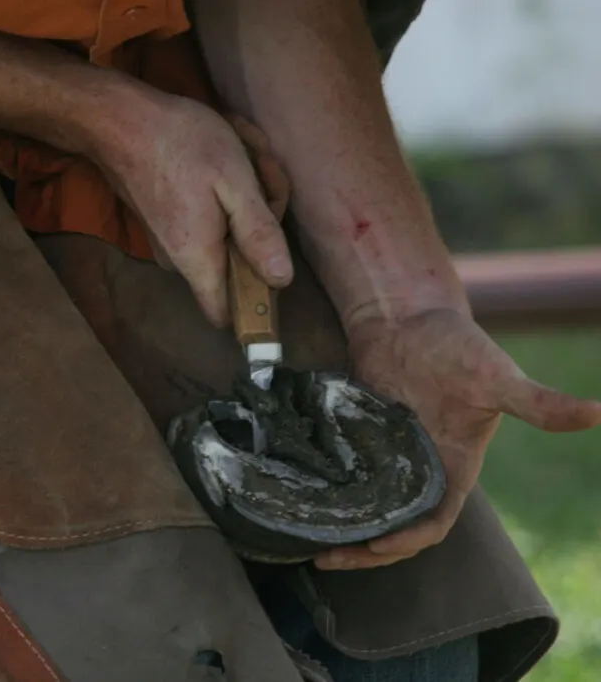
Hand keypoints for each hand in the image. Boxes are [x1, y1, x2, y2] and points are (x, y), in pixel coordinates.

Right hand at [86, 93, 292, 325]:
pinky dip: (217, 190)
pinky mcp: (162, 221)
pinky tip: (218, 153)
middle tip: (260, 169)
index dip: (254, 299)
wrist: (119, 120)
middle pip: (233, 262)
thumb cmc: (180, 144)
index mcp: (199, 259)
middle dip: (257, 220)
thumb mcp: (233, 180)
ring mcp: (167, 240)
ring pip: (222, 234)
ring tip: (237, 151)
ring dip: (241, 196)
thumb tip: (283, 280)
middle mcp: (178, 260)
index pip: (225, 313)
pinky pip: (203, 218)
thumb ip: (257, 233)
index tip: (271, 258)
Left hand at [315, 308, 600, 569]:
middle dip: (362, 547)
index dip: (407, 541)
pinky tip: (300, 500)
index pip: (433, 523)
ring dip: (341, 525)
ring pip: (364, 506)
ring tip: (306, 538)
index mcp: (455, 468)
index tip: (375, 547)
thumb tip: (598, 413)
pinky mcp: (357, 438)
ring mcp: (385, 455)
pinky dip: (326, 492)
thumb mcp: (497, 377)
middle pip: (392, 526)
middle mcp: (420, 469)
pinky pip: (341, 476)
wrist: (410, 316)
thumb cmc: (460, 346)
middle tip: (322, 555)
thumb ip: (538, 402)